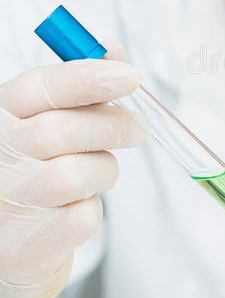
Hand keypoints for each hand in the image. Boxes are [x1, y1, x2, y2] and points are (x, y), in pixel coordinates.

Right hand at [0, 52, 144, 297]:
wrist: (10, 248)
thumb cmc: (33, 174)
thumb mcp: (45, 122)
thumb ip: (78, 88)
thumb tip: (113, 49)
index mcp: (0, 116)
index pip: (40, 87)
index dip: (88, 77)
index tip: (131, 77)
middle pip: (59, 130)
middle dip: (111, 126)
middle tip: (137, 129)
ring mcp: (3, 202)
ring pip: (73, 175)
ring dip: (103, 170)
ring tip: (100, 172)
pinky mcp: (22, 248)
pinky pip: (79, 219)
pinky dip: (91, 211)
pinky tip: (77, 208)